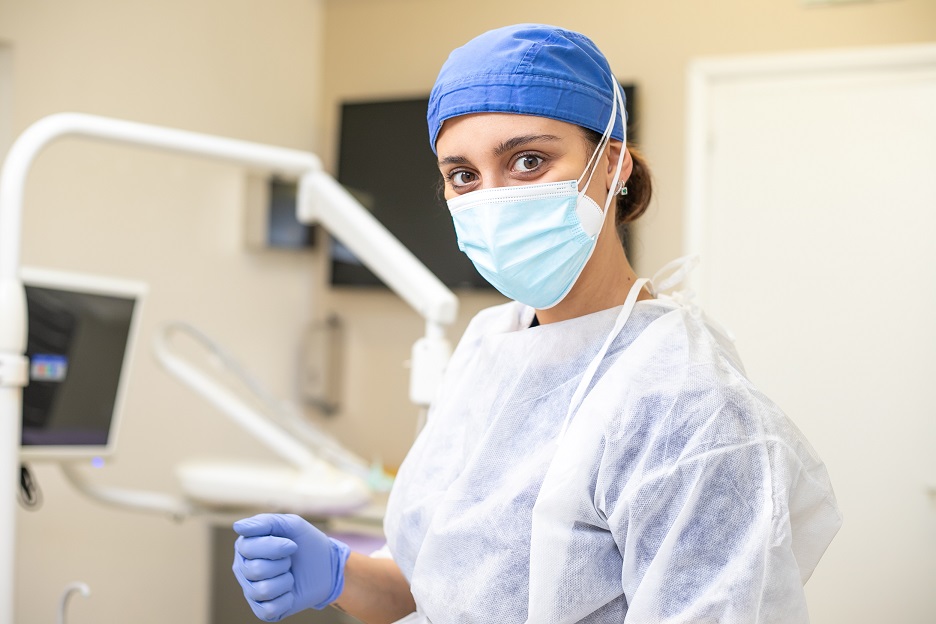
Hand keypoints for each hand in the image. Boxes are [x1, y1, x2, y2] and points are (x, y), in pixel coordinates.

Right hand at [232, 513, 350, 621]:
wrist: (327, 566)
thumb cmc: (306, 543)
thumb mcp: (291, 525)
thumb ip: (264, 522)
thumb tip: (237, 527)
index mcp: (246, 547)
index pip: (248, 548)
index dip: (275, 547)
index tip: (292, 545)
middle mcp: (244, 570)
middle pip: (255, 569)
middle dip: (282, 564)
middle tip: (290, 561)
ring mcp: (252, 591)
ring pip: (263, 590)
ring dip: (285, 581)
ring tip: (290, 576)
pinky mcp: (263, 610)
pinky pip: (269, 610)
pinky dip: (286, 600)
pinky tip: (290, 592)